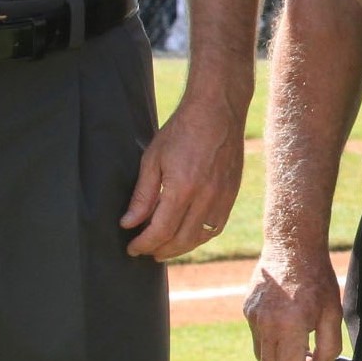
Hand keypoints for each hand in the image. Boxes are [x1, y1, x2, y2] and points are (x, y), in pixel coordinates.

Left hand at [119, 95, 243, 258]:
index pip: (160, 231)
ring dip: (180, 248)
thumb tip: (129, 224)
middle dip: (160, 250)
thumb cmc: (182, 130)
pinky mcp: (232, 192)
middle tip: (145, 251)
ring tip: (164, 248)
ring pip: (201, 237)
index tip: (132, 247)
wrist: (217, 109)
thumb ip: (142, 196)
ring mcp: (223, 196)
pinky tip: (188, 234)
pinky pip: (216, 225)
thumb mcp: (153, 159)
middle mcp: (206, 197)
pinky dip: (200, 236)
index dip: (143, 244)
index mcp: (183, 188)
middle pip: (181, 240)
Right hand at [245, 247, 344, 360]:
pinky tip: (289, 333)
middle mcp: (266, 324)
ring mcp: (253, 318)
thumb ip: (330, 347)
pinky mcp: (247, 311)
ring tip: (302, 353)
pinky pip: (257, 339)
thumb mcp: (332, 313)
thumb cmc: (317, 278)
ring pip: (261, 357)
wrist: (292, 246)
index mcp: (289, 326)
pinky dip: (272, 346)